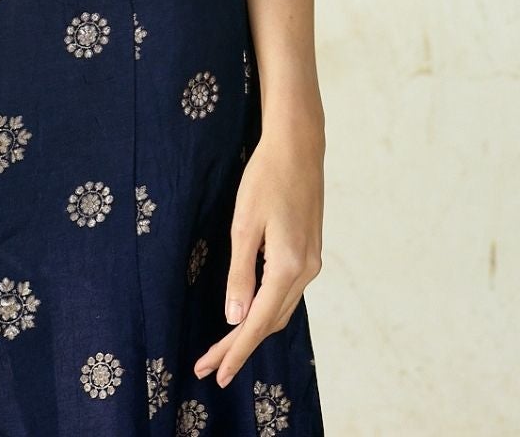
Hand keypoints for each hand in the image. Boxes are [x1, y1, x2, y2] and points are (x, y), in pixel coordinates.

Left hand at [193, 116, 323, 388]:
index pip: (257, 323)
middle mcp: (305, 271)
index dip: (235, 351)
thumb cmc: (266, 178)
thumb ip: (240, 274)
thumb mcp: (245, 224)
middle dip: (239, 346)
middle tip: (209, 366)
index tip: (215, 373)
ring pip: (281, 310)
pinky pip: (287, 293)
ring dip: (253, 330)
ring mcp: (311, 263)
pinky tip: (249, 313)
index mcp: (288, 267)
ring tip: (223, 348)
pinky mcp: (309, 252)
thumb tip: (235, 318)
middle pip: (270, 323)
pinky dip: (266, 310)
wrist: (299, 146)